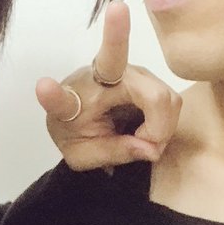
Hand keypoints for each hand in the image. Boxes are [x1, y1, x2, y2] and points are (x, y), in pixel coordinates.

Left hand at [38, 1, 182, 170]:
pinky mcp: (146, 74)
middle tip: (149, 147)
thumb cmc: (76, 132)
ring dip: (161, 127)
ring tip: (142, 138)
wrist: (79, 115)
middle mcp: (101, 74)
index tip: (52, 79)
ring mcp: (129, 69)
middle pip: (150, 95)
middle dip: (158, 126)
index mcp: (72, 99)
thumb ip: (114, 153)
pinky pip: (171, 100)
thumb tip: (152, 148)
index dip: (55, 92)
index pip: (62, 97)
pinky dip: (165, 123)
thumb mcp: (84, 155)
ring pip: (166, 98)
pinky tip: (146, 128)